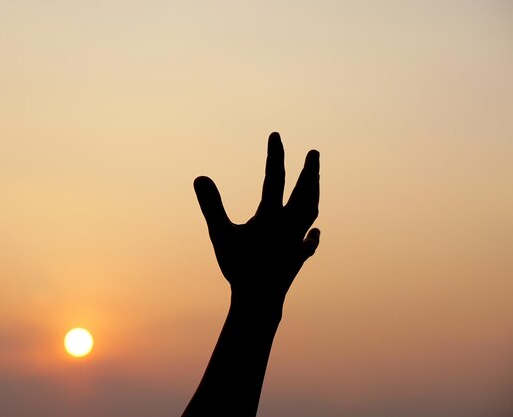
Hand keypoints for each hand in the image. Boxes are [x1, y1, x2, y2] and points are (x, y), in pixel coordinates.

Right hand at [194, 132, 319, 301]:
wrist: (260, 301)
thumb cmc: (239, 267)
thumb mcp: (220, 234)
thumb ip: (211, 204)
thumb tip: (200, 177)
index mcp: (271, 215)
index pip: (275, 177)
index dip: (275, 155)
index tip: (276, 134)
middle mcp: (289, 225)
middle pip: (305, 192)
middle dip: (310, 170)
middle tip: (315, 153)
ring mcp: (296, 242)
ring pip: (311, 212)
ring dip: (314, 194)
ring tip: (316, 182)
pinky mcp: (297, 259)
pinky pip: (308, 243)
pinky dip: (312, 234)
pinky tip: (315, 231)